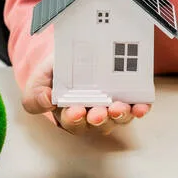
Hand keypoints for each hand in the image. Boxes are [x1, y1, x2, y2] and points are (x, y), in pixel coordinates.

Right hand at [21, 56, 150, 135]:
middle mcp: (92, 117)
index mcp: (69, 115)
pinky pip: (136, 108)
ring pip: (118, 118)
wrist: (75, 53)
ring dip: (120, 115)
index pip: (71, 122)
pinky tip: (142, 106)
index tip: (75, 111)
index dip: (74, 118)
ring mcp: (112, 109)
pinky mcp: (128, 100)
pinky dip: (140, 108)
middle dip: (98, 118)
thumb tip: (46, 100)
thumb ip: (35, 94)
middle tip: (98, 112)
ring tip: (119, 107)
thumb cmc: (56, 71)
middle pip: (98, 124)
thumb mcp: (39, 79)